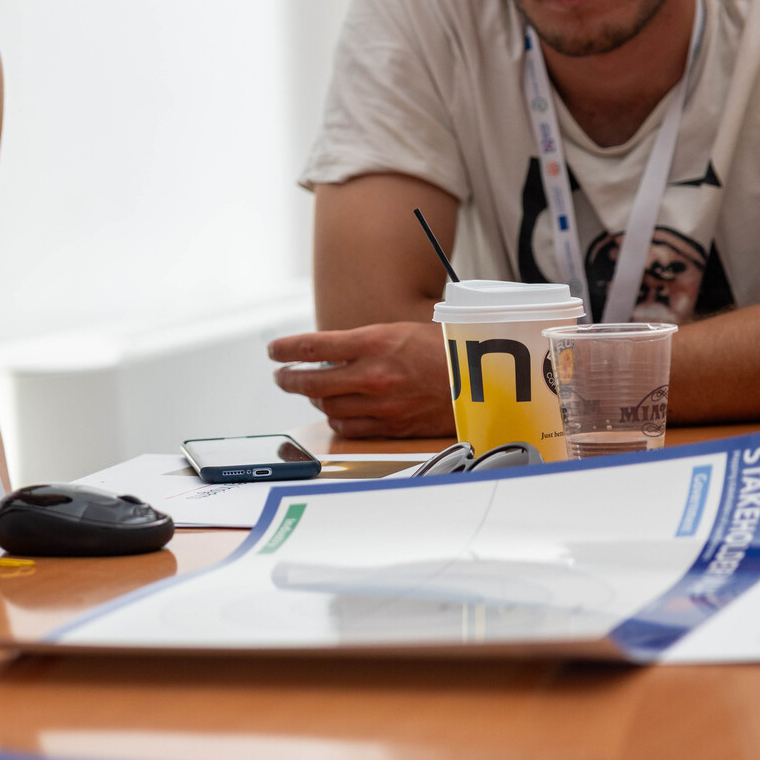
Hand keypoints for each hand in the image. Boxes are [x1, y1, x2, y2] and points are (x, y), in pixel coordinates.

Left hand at [269, 322, 454, 438]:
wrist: (487, 382)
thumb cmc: (446, 350)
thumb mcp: (401, 331)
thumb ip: (364, 343)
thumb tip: (328, 351)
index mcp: (375, 343)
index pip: (312, 346)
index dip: (285, 349)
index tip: (273, 350)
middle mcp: (373, 375)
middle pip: (311, 383)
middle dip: (288, 379)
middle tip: (281, 376)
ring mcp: (381, 404)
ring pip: (327, 408)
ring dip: (313, 400)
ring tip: (310, 391)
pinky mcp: (391, 427)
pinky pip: (349, 428)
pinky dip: (336, 420)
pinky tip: (336, 411)